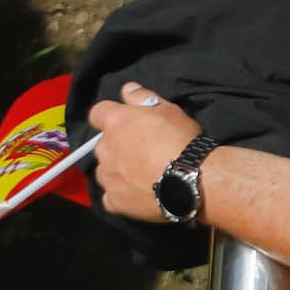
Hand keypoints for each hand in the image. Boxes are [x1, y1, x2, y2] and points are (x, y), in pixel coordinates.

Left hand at [88, 82, 202, 220]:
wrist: (191, 178)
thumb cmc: (180, 139)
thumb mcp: (168, 109)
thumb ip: (142, 97)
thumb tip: (127, 88)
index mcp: (116, 122)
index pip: (98, 112)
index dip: (110, 116)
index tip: (125, 122)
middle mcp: (105, 148)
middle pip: (103, 145)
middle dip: (117, 147)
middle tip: (141, 152)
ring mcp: (108, 177)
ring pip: (105, 171)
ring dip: (117, 171)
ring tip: (140, 176)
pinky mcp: (115, 201)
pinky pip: (110, 198)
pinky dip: (119, 195)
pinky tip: (136, 195)